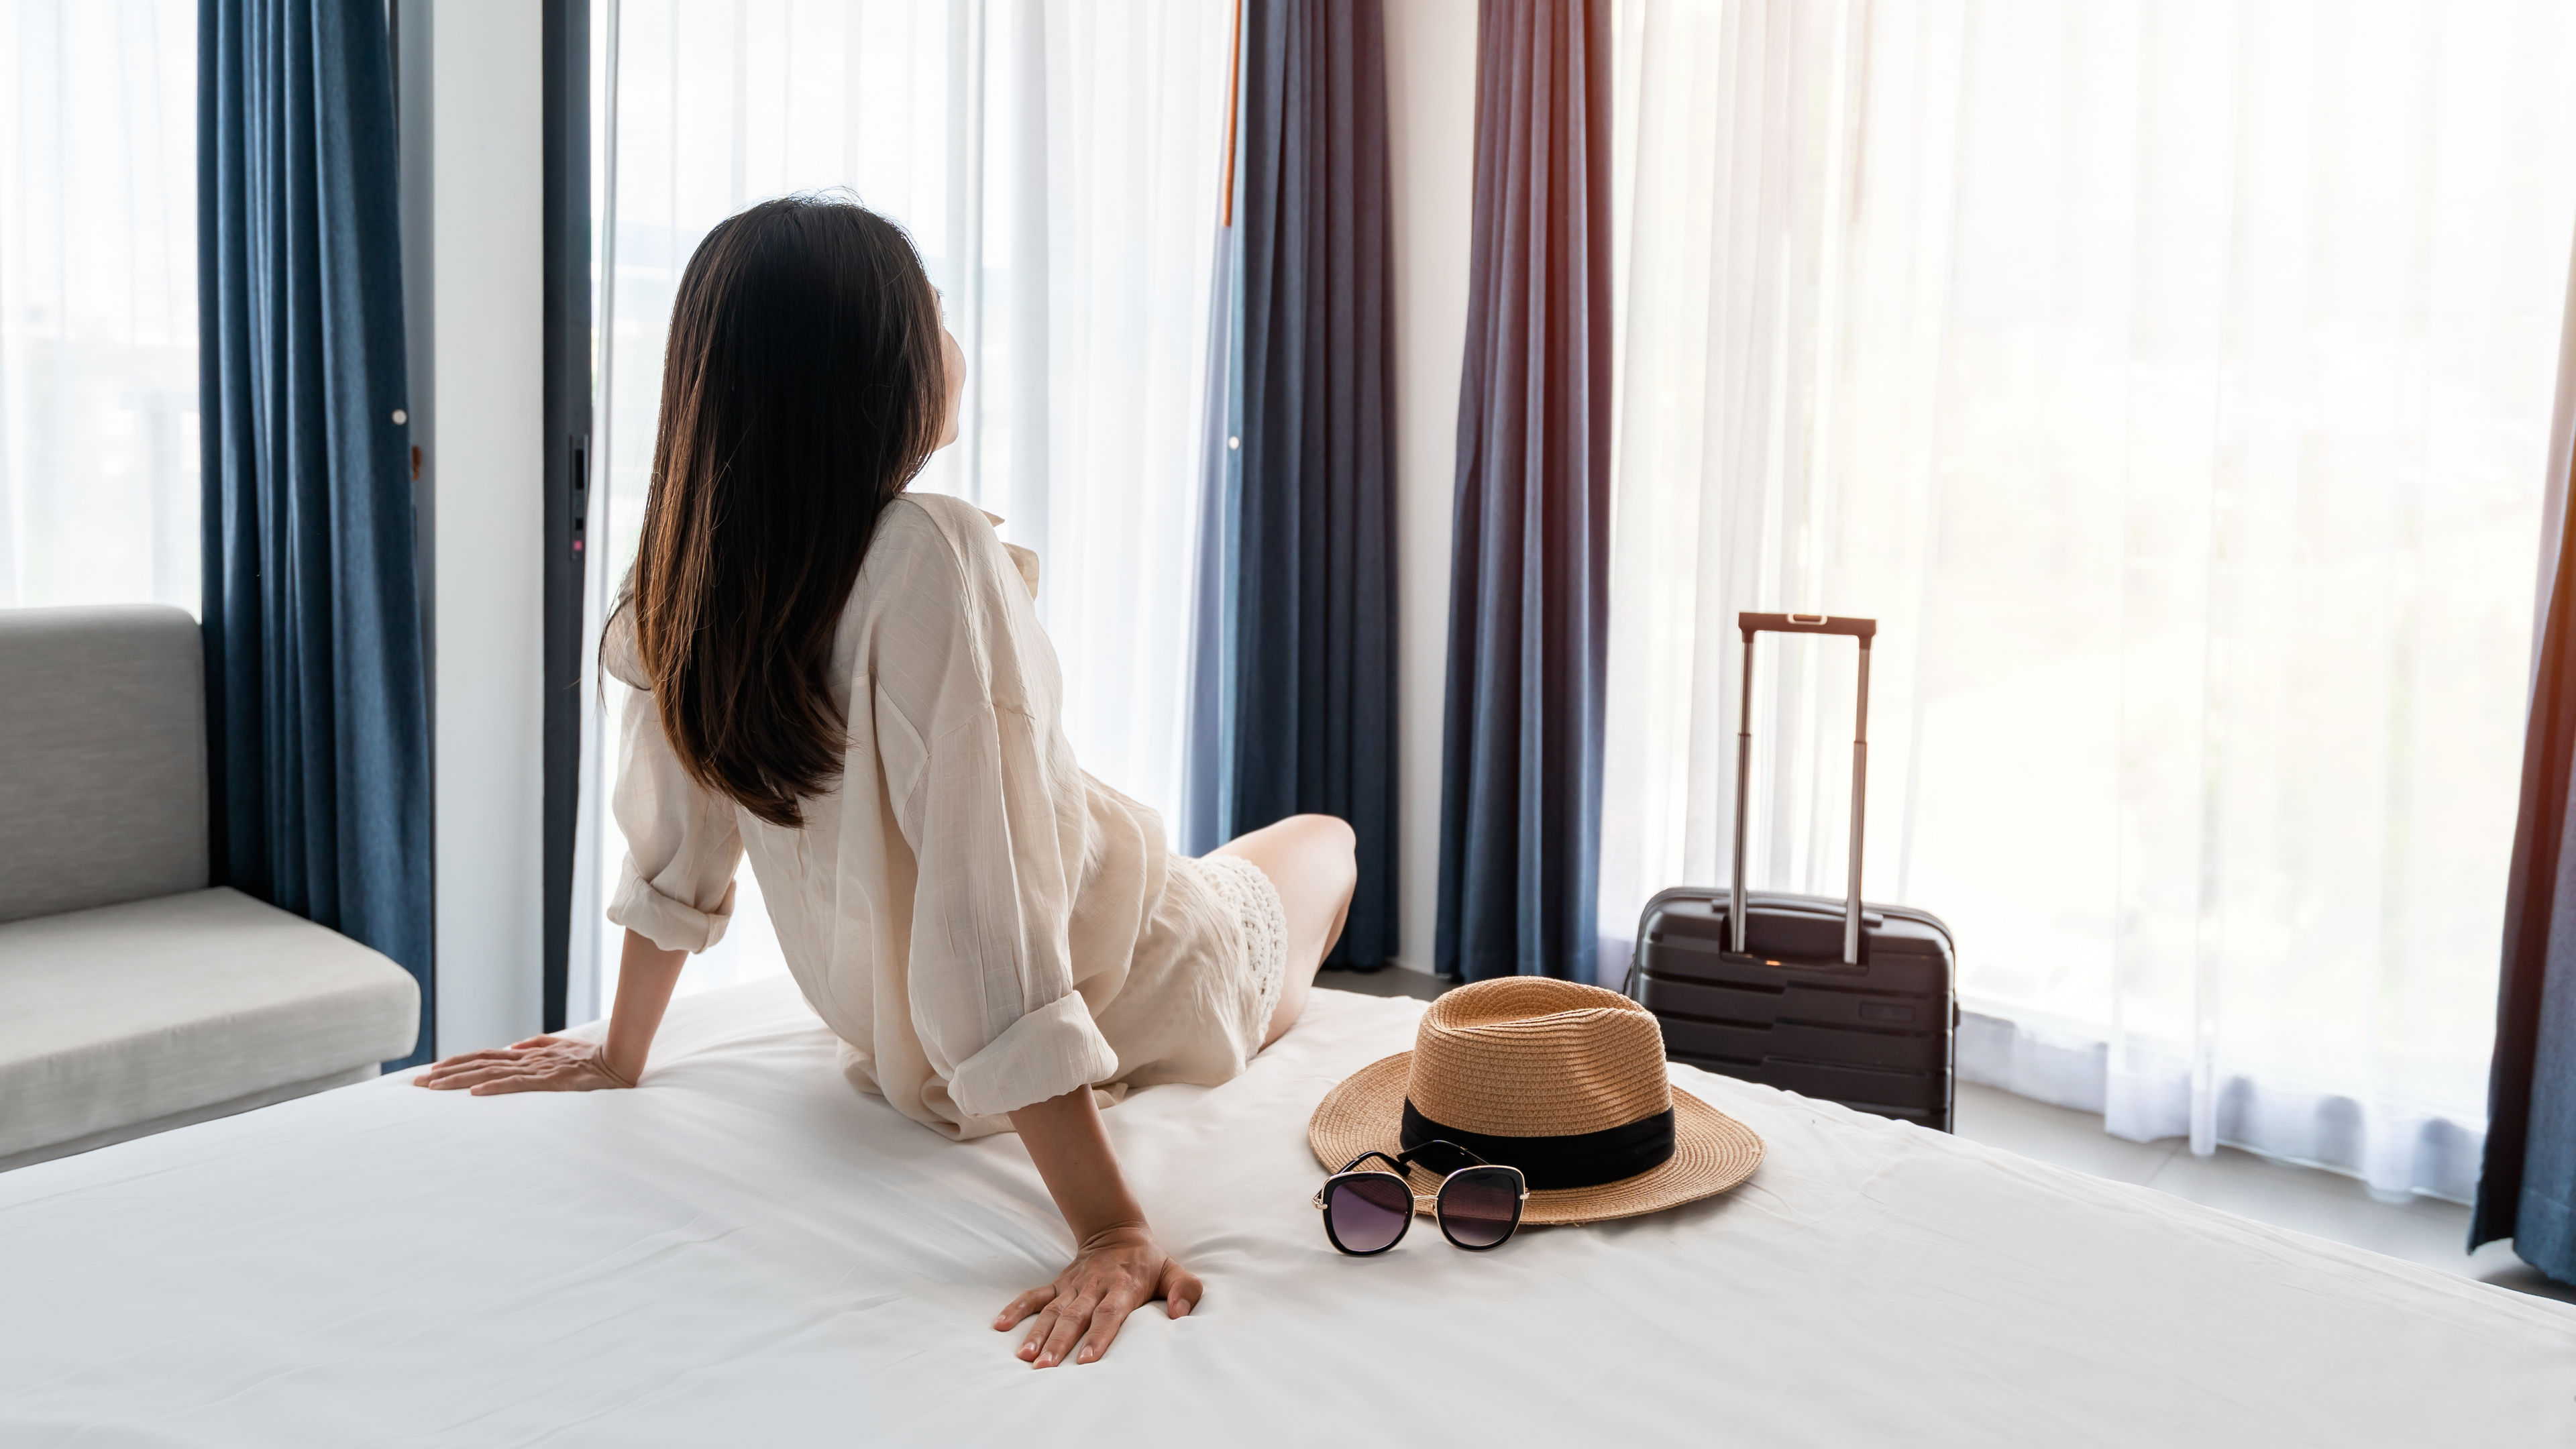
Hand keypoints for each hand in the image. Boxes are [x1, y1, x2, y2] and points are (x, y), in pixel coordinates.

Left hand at [414, 1035, 635, 1094]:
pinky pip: (517, 1086)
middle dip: (445, 1073)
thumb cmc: (590, 1058)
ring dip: (459, 1081)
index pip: (483, 1056)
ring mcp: (535, 1071)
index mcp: (527, 1054)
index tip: (432, 1069)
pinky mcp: (548, 1083)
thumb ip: (537, 1044)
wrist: (617, 1061)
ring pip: (489, 1073)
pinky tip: (474, 1093)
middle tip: (417, 1082)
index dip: (456, 1061)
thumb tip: (513, 1045)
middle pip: (477, 1063)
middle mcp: (525, 1060)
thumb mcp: (560, 1047)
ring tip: (433, 1088)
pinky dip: (494, 1088)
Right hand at [992, 1221, 1200, 1367]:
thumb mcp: (1174, 1270)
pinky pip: (1034, 1295)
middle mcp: (1094, 1286)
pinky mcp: (1058, 1284)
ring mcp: (1072, 1285)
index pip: (1110, 1313)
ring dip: (1037, 1333)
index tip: (1086, 1359)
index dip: (1098, 1335)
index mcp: (1123, 1285)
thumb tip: (1179, 1314)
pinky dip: (1016, 1308)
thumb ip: (1185, 1290)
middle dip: (1060, 1342)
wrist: (1117, 1231)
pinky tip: (999, 1325)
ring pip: (1052, 1310)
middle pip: (1075, 1316)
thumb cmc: (1148, 1262)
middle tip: (1045, 1367)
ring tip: (1025, 1357)